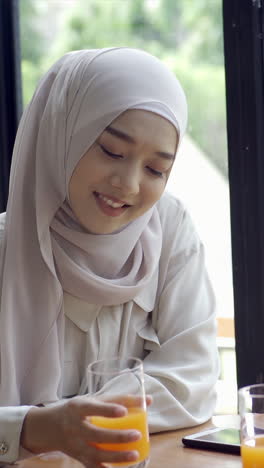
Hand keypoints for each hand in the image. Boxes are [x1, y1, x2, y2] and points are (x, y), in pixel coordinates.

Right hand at [21, 394, 151, 466]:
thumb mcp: (92, 400)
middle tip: (137, 434)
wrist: (50, 427)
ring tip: (135, 454)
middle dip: (117, 437)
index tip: (123, 411)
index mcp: (77, 408)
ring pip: (96, 454)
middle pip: (96, 434)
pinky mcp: (79, 458)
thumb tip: (148, 400)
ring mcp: (76, 446)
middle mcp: (74, 427)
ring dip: (116, 457)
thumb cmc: (78, 410)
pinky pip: (93, 467)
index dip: (107, 410)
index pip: (92, 408)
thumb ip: (118, 399)